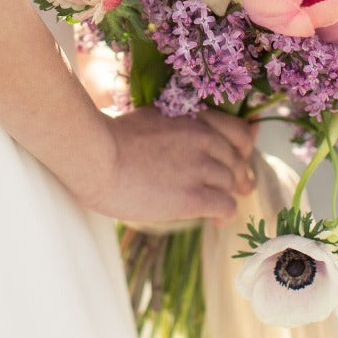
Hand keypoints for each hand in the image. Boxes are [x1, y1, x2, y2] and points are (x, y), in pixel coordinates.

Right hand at [78, 107, 256, 225]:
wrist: (94, 158)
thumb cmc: (111, 139)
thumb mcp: (152, 117)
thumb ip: (180, 123)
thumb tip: (195, 129)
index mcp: (193, 116)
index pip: (239, 132)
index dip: (242, 149)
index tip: (238, 160)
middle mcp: (203, 138)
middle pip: (237, 161)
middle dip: (239, 176)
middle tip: (237, 188)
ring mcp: (200, 166)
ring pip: (233, 183)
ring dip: (227, 194)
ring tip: (216, 206)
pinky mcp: (193, 196)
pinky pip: (226, 206)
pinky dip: (225, 215)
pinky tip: (216, 221)